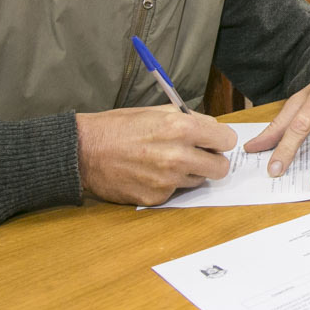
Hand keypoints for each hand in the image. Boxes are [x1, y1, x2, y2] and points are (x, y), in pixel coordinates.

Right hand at [77, 105, 235, 205]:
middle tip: (198, 156)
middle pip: (221, 167)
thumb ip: (188, 120)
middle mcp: (178, 156)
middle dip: (212, 161)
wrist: (83, 151)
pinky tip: (149, 173)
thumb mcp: (156, 112)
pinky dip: (168, 184)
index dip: (220, 141)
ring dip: (189, 173)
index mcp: (181, 129)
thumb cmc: (117, 127)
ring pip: (199, 181)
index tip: (213, 142)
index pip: (226, 140)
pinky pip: (175, 192)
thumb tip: (212, 128)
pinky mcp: (156, 197)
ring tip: (165, 162)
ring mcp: (167, 180)